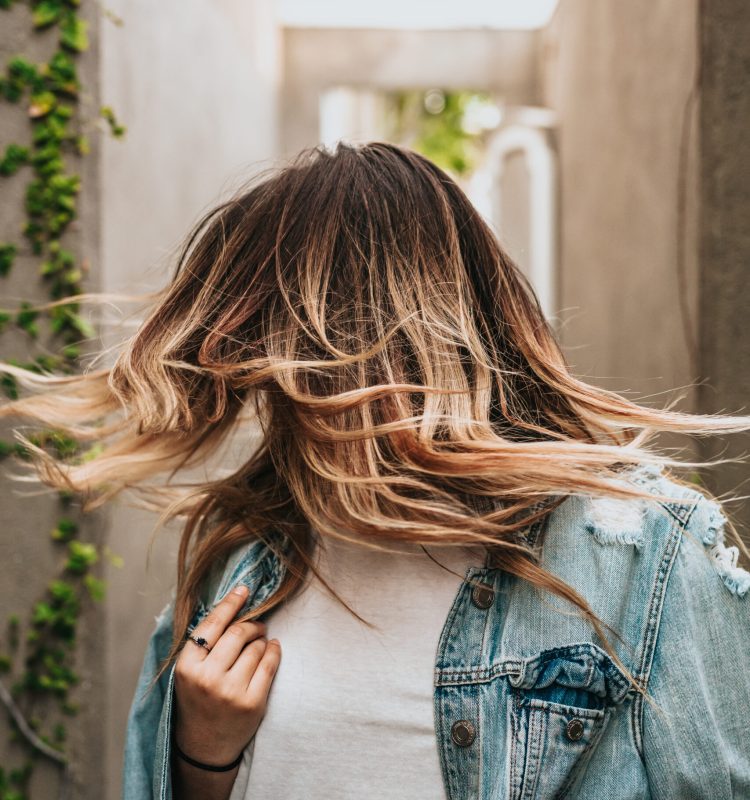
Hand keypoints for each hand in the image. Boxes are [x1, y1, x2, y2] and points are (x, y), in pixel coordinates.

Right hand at [173, 584, 281, 765]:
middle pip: (238, 633)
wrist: (204, 747)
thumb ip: (205, 643)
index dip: (231, 603)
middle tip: (257, 624)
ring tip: (260, 642)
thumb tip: (234, 604)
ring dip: (262, 639)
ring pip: (256, 647)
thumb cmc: (198, 699)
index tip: (244, 589)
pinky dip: (274, 650)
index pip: (212, 624)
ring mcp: (231, 691)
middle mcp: (208, 678)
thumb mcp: (190, 671)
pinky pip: (269, 664)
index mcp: (187, 666)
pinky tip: (272, 648)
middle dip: (252, 623)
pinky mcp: (252, 703)